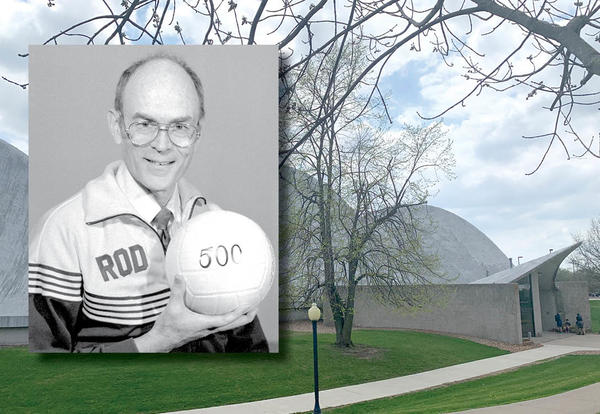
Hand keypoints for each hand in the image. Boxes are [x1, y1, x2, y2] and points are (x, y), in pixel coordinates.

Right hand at [134, 276, 256, 351]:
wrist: (161, 341)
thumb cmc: (168, 327)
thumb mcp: (173, 307)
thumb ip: (177, 291)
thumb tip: (180, 276)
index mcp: (205, 324)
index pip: (227, 319)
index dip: (239, 313)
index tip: (249, 305)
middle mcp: (209, 328)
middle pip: (233, 324)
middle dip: (246, 316)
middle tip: (256, 306)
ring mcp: (207, 329)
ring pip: (228, 324)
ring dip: (239, 316)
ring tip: (247, 306)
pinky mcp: (203, 328)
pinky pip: (220, 322)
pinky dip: (228, 315)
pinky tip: (226, 307)